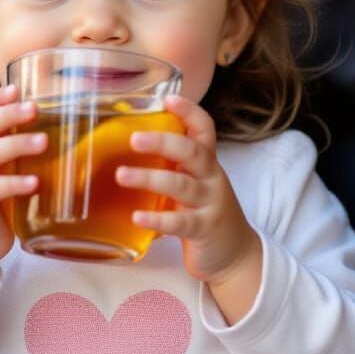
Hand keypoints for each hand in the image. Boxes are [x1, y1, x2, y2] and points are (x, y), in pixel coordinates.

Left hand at [114, 94, 260, 287]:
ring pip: (182, 186)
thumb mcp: (192, 182)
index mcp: (206, 162)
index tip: (168, 99)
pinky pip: (181, 222)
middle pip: (192, 152)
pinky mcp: (204, 230)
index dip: (189, 112)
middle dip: (163, 142)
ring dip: (150, 179)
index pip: (204, 129)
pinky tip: (137, 216)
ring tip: (121, 176)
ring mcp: (210, 203)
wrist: (235, 253)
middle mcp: (211, 178)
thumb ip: (169, 167)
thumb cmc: (204, 211)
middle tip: (134, 139)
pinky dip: (157, 218)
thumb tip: (119, 150)